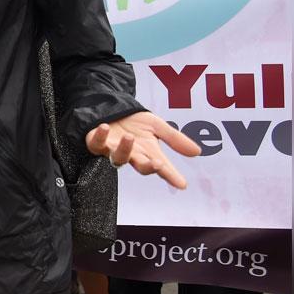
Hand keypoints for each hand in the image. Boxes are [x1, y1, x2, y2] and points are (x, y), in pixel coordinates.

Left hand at [86, 111, 201, 188]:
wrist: (112, 109)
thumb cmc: (134, 121)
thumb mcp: (158, 126)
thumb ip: (175, 139)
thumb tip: (197, 152)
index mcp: (147, 153)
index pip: (162, 167)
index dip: (171, 175)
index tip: (181, 184)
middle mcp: (131, 154)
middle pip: (140, 166)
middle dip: (149, 166)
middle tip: (157, 163)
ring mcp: (113, 150)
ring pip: (118, 157)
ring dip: (124, 149)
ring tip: (130, 138)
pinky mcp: (96, 142)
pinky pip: (96, 143)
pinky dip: (100, 136)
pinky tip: (105, 127)